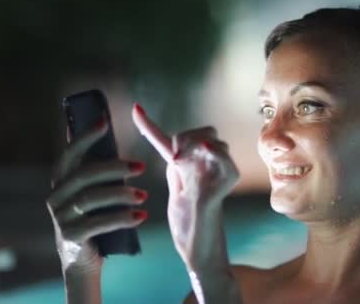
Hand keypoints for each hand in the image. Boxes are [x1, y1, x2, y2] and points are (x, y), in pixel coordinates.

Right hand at [46, 119, 147, 274]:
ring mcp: (61, 218)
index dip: (85, 136)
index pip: (70, 154)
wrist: (83, 261)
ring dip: (121, 194)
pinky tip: (141, 216)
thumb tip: (105, 129)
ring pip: (91, 199)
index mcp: (61, 181)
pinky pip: (99, 224)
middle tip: (141, 167)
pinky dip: (122, 218)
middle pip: (84, 175)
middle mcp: (56, 197)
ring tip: (144, 195)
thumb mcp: (93, 192)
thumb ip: (96, 167)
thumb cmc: (93, 218)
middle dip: (114, 168)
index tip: (105, 121)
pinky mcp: (71, 236)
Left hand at [132, 103, 238, 269]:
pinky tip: (206, 150)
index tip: (135, 109)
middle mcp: (207, 166)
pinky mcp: (224, 186)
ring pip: (212, 140)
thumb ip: (177, 172)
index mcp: (190, 167)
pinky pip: (225, 159)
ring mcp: (218, 174)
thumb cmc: (189, 227)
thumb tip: (175, 152)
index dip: (148, 125)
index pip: (168, 140)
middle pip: (200, 132)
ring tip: (182, 165)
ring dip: (195, 144)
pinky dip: (216, 152)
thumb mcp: (176, 195)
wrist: (198, 251)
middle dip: (185, 137)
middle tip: (174, 160)